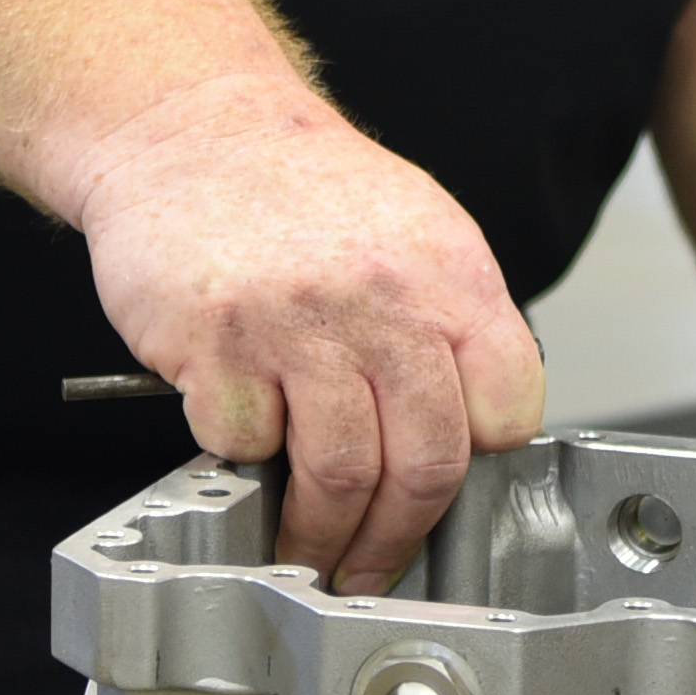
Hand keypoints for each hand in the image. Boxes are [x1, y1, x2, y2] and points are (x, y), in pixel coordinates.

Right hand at [61, 68, 543, 592]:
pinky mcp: (218, 344)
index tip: (452, 497)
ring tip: (309, 552)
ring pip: (337, 476)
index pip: (507, 410)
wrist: (188, 127)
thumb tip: (472, 433)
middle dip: (398, 539)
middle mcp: (385, 299)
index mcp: (451, 274)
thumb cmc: (297, 184)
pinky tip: (241, 436)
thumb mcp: (413, 230)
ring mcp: (300, 323)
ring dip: (322, 537)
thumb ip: (448, 324)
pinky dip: (242, 457)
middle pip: (424, 464)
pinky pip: (244, 444)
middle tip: (375, 567)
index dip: (480, 466)